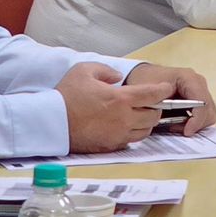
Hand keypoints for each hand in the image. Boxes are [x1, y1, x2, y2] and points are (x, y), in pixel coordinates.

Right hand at [57, 63, 171, 152]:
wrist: (49, 122)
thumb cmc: (65, 96)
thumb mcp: (84, 70)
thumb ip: (107, 70)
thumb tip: (118, 77)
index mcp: (121, 99)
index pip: (154, 95)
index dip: (164, 90)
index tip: (166, 88)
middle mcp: (124, 119)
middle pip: (154, 115)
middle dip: (155, 107)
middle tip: (148, 102)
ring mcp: (118, 134)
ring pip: (145, 130)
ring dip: (145, 122)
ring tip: (135, 114)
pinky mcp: (110, 146)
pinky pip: (130, 141)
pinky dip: (132, 133)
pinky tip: (123, 126)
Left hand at [124, 64, 215, 135]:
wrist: (145, 74)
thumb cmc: (147, 80)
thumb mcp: (148, 93)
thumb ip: (158, 107)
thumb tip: (168, 122)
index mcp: (188, 78)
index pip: (202, 102)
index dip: (197, 120)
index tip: (186, 132)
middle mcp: (199, 83)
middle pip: (209, 110)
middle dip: (196, 124)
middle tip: (176, 129)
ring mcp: (200, 89)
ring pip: (209, 114)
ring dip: (195, 124)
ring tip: (176, 125)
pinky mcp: (199, 97)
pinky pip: (204, 114)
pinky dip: (194, 122)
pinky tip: (178, 122)